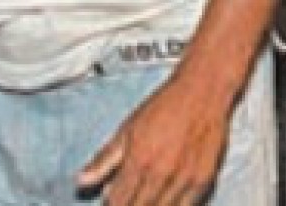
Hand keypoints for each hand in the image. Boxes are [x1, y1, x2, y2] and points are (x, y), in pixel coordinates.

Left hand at [79, 70, 233, 205]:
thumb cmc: (163, 107)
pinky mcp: (204, 180)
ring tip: (146, 198)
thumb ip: (104, 160)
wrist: (204, 89)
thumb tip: (81, 183)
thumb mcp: (127, 129)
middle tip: (129, 199)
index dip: (111, 205)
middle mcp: (161, 174)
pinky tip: (165, 200)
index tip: (112, 201)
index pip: (117, 203)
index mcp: (138, 161)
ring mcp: (185, 179)